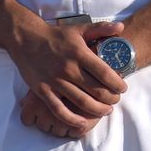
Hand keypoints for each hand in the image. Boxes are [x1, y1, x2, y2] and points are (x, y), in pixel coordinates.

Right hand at [8, 20, 127, 131]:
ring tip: (105, 111)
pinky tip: (82, 123)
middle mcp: (68, 69)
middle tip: (116, 100)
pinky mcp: (42, 91)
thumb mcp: (80, 29)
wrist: (27, 39)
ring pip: (80, 102)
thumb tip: (121, 26)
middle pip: (95, 89)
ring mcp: (55, 81)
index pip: (104, 73)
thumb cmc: (56, 35)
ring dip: (96, 109)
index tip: (123, 88)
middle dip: (110, 98)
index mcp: (80, 54)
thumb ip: (101, 28)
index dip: (117, 83)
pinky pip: (58, 109)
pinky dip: (72, 119)